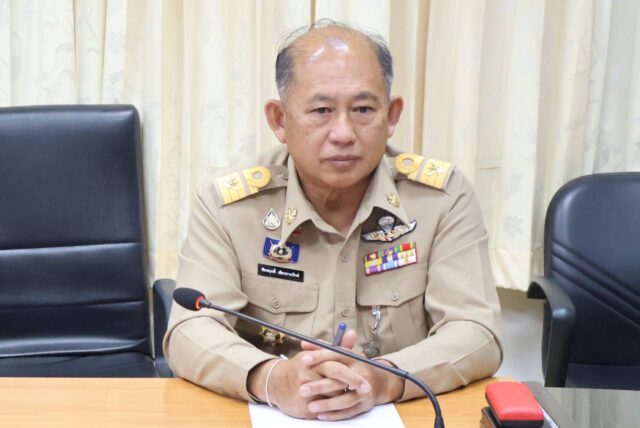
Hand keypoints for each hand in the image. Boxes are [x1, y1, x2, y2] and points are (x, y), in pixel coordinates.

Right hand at [246, 346, 370, 419]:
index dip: (352, 374)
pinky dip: (331, 409)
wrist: (275, 383)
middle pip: (335, 380)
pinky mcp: (301, 406)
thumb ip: (337, 347)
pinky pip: (322, 410)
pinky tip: (335, 406)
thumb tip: (352, 333)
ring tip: (349, 396)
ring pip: (331, 397)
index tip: (366, 381)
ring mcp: (304, 391)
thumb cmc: (301, 367)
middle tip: (367, 390)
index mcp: (313, 361)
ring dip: (341, 396)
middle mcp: (308, 374)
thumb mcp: (317, 355)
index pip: (336, 366)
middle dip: (352, 384)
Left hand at [298, 330, 404, 420]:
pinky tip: (321, 416)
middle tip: (302, 389)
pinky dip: (335, 415)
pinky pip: (349, 412)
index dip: (320, 356)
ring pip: (345, 399)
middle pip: (339, 379)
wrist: (380, 381)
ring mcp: (364, 390)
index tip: (303, 360)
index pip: (337, 354)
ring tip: (310, 406)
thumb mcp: (343, 354)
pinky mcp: (365, 405)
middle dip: (320, 385)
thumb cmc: (355, 366)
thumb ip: (324, 349)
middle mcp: (361, 372)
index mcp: (354, 357)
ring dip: (328, 404)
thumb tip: (304, 345)